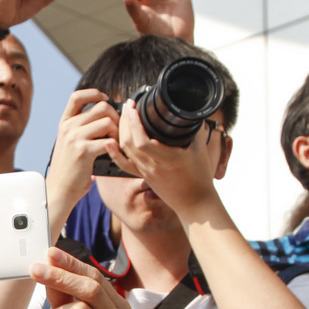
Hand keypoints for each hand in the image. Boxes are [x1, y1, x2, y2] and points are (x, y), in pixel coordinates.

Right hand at [47, 89, 116, 218]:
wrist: (59, 189)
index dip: (94, 94)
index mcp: (64, 123)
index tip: (105, 99)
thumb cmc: (69, 168)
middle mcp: (69, 127)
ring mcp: (75, 138)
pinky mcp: (84, 151)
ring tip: (116, 142)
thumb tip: (103, 116)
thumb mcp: (68, 143)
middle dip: (115, 116)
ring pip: (107, 121)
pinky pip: (108, 140)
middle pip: (101, 107)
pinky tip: (114, 152)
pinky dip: (116, 146)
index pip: (77, 96)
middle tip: (117, 129)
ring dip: (117, 131)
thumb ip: (80, 129)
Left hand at [104, 97, 224, 213]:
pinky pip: (124, 165)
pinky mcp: (142, 175)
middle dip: (125, 121)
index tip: (134, 107)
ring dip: (120, 131)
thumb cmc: (199, 177)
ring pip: (124, 151)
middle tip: (128, 105)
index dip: (134, 123)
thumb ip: (194, 130)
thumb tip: (189, 113)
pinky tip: (108, 142)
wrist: (194, 203)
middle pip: (128, 142)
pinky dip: (114, 153)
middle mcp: (152, 166)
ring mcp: (145, 171)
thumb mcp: (200, 150)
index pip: (142, 140)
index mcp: (166, 158)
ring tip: (123, 116)